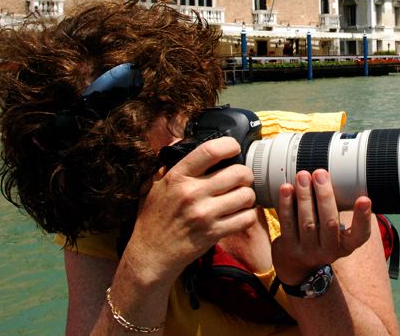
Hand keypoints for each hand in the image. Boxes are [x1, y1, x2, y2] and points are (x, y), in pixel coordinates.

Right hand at [123, 136, 257, 283]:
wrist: (150, 255)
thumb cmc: (154, 220)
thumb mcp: (156, 187)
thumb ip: (172, 167)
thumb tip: (182, 144)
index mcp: (177, 177)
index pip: (210, 150)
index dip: (229, 145)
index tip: (234, 148)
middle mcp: (192, 193)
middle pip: (238, 173)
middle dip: (245, 175)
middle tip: (241, 180)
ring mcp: (204, 214)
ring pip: (246, 195)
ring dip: (248, 196)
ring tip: (241, 199)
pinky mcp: (213, 233)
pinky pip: (245, 219)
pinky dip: (248, 216)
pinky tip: (240, 215)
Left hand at [271, 169, 372, 285]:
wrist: (297, 262)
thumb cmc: (321, 235)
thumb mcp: (336, 230)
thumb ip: (339, 209)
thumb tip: (338, 173)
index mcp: (347, 244)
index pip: (361, 235)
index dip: (363, 217)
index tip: (364, 199)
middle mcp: (329, 251)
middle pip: (329, 223)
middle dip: (324, 196)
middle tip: (320, 173)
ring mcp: (308, 251)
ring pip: (307, 222)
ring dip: (304, 196)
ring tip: (303, 176)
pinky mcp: (289, 248)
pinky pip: (288, 223)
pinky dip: (286, 204)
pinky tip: (286, 189)